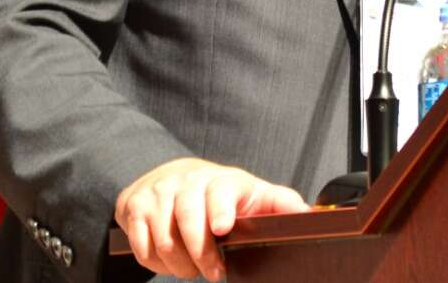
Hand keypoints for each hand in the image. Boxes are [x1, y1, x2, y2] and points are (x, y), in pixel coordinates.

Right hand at [114, 157, 307, 280]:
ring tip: (192, 270)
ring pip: (164, 237)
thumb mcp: (253, 194)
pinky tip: (169, 262)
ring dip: (179, 265)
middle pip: (188, 219)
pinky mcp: (134, 206)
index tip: (223, 228)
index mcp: (221, 180)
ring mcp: (159, 193)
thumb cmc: (221, 193)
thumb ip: (281, 204)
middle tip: (212, 273)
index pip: (219, 191)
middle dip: (200, 254)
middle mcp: (188, 181)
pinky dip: (154, 261)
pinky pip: (141, 243)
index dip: (220, 209)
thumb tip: (312, 215)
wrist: (172, 175)